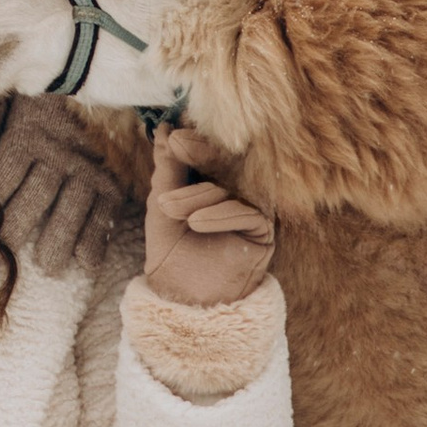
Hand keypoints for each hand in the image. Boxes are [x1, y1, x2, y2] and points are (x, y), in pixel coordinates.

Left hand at [0, 97, 118, 282]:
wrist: (92, 81)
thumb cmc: (38, 102)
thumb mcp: (7, 106)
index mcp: (25, 134)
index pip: (1, 177)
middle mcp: (56, 152)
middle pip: (33, 196)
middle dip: (16, 228)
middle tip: (3, 254)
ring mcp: (86, 166)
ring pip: (70, 207)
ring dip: (59, 239)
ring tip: (49, 267)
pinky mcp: (111, 177)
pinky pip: (104, 211)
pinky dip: (96, 237)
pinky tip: (86, 263)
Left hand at [142, 128, 274, 308]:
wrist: (182, 297)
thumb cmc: (171, 252)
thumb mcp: (162, 206)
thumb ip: (168, 170)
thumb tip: (164, 129)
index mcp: (210, 184)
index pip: (205, 155)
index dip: (190, 142)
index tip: (170, 131)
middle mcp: (234, 193)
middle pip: (223, 165)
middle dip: (198, 152)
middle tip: (177, 144)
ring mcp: (251, 211)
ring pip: (228, 191)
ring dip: (195, 196)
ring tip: (167, 209)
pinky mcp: (264, 233)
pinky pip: (247, 214)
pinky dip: (219, 216)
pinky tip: (195, 224)